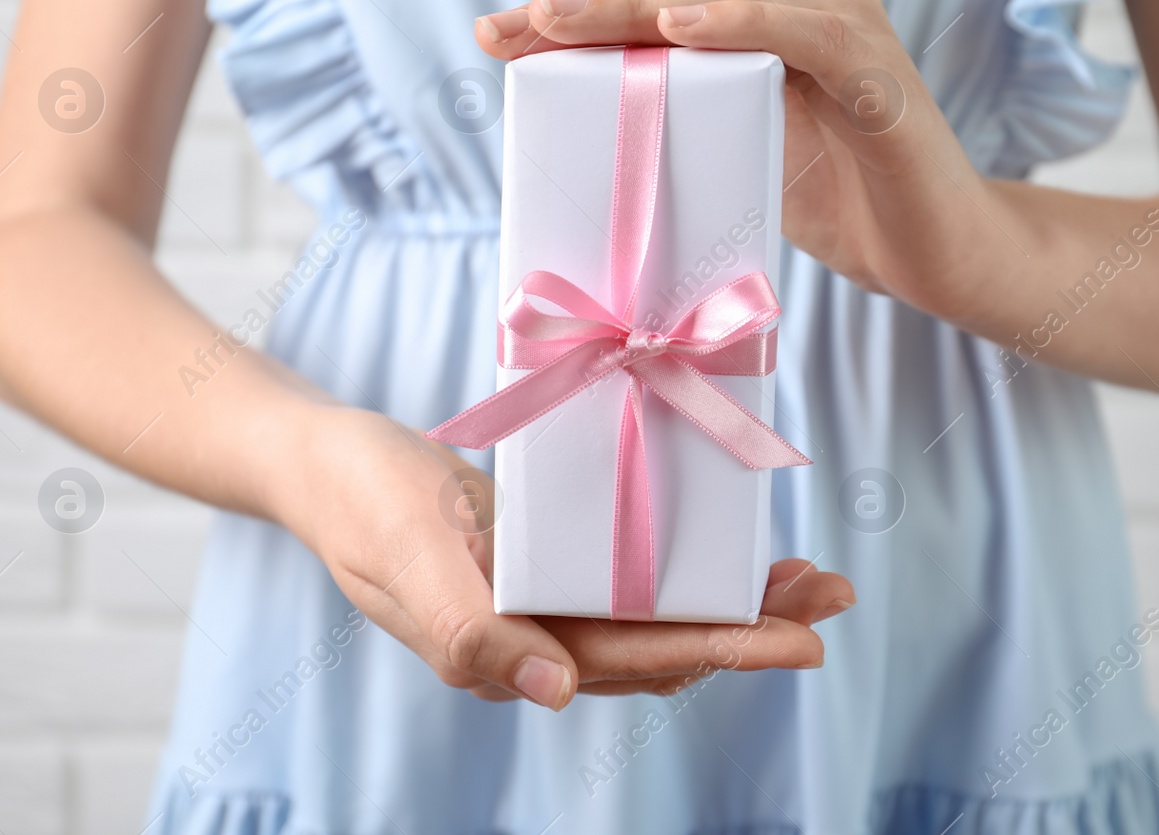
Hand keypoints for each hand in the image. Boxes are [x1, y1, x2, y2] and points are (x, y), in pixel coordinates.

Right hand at [278, 406, 854, 707]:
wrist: (324, 464)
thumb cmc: (361, 500)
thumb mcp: (408, 555)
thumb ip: (470, 630)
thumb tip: (556, 695)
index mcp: (508, 650)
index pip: (633, 659)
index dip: (722, 651)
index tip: (801, 638)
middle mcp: (536, 637)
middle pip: (662, 647)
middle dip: (753, 628)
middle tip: (833, 598)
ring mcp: (543, 602)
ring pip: (654, 617)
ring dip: (733, 603)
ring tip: (809, 579)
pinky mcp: (548, 564)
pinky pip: (630, 578)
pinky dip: (686, 571)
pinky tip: (730, 552)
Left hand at [474, 0, 987, 304]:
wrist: (933, 257)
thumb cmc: (838, 206)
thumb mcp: (734, 156)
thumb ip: (683, 116)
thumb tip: (588, 108)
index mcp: (764, 20)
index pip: (655, 1)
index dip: (574, 16)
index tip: (494, 37)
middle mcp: (803, 3)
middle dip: (584, 9)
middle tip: (506, 26)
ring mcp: (845, 25)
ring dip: (640, 4)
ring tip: (562, 19)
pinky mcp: (876, 66)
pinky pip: (803, 31)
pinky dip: (742, 21)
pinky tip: (679, 21)